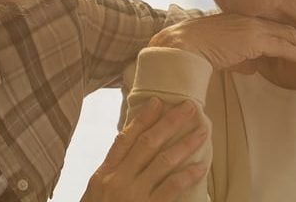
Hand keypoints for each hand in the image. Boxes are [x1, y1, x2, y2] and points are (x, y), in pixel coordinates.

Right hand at [82, 98, 208, 201]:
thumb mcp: (94, 194)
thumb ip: (110, 172)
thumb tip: (126, 146)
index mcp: (103, 175)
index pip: (124, 140)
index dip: (142, 119)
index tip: (157, 102)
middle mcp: (117, 181)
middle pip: (147, 144)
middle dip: (169, 123)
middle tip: (187, 107)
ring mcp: (132, 195)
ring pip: (163, 161)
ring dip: (185, 144)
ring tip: (201, 131)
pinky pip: (171, 189)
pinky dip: (187, 176)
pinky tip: (201, 166)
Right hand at [148, 13, 295, 69]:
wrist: (183, 44)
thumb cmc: (196, 49)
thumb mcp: (224, 54)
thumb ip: (241, 59)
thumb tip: (254, 68)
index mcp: (243, 22)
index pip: (275, 30)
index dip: (294, 38)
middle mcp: (251, 21)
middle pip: (288, 31)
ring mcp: (254, 28)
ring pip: (290, 37)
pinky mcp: (254, 38)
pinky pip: (284, 47)